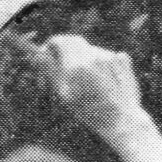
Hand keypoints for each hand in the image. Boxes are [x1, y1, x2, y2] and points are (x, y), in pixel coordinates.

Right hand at [42, 34, 161, 161]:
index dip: (50, 47)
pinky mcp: (123, 59)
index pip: (59, 41)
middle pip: (75, 42)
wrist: (122, 120)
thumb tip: (38, 55)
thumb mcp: (64, 95)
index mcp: (76, 65)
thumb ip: (50, 71)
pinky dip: (100, 64)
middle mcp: (93, 55)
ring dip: (84, 60)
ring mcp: (110, 55)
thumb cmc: (90, 112)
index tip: (47, 56)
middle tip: (64, 69)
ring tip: (87, 84)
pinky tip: (103, 82)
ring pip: (90, 50)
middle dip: (66, 52)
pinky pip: (105, 55)